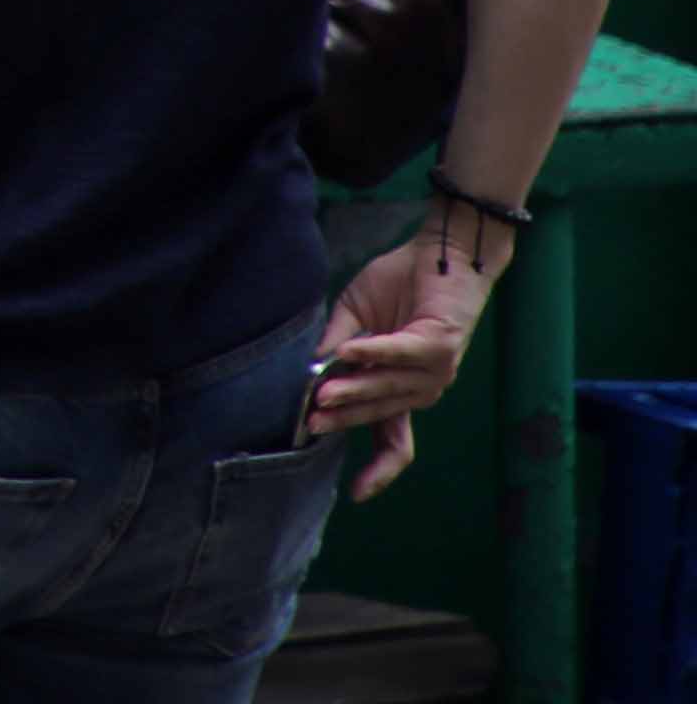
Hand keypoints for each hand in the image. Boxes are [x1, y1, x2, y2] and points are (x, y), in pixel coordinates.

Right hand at [306, 214, 507, 493]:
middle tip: (310, 422)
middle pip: (380, 415)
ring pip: (388, 388)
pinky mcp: (440, 345)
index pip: (394, 441)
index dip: (378, 470)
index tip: (357, 495)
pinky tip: (348, 349)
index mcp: (404, 389)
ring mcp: (436, 372)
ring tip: (320, 392)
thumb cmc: (399, 285)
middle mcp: (424, 389)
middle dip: (344, 420)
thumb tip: (309, 371)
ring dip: (354, 391)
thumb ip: (338, 344)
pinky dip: (374, 351)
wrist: (441, 255)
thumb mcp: (356, 316)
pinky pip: (402, 353)